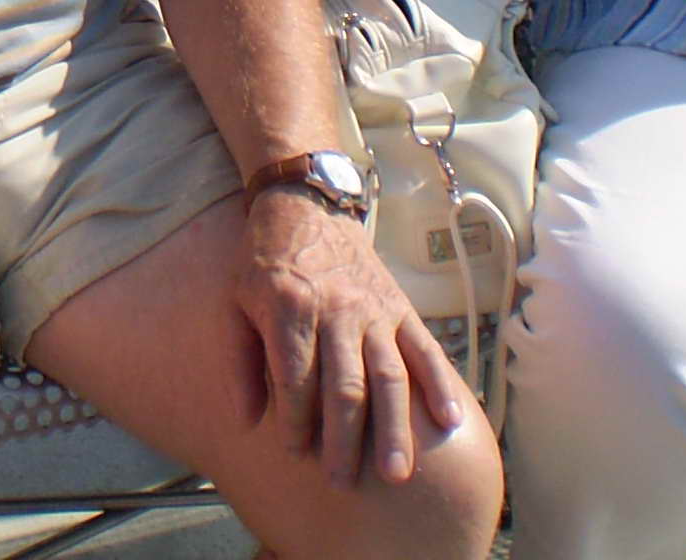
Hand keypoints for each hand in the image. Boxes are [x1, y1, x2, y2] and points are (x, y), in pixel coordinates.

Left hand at [239, 187, 467, 486]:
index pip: (295, 379)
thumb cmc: (264, 260)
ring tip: (396, 474)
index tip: (296, 455)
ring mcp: (374, 310)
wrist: (306, 204)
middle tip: (343, 482)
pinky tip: (448, 423)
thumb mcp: (236, 301)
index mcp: (290, 309)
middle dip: (344, 440)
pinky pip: (424, 350)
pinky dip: (439, 385)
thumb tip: (246, 421)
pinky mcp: (400, 307)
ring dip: (394, 427)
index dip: (295, 422)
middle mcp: (336, 311)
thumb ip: (239, 361)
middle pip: (345, 386)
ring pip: (388, 376)